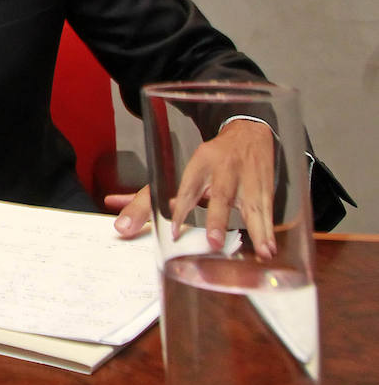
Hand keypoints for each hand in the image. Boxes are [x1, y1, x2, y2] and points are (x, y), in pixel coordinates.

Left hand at [109, 119, 276, 257]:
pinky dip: (269, 231)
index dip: (181, 210)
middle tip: (213, 243)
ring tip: (259, 252)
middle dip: (217, 219)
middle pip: (219, 196)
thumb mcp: (181, 173)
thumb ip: (146, 197)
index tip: (176, 233)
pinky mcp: (265, 187)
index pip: (186, 189)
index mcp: (198, 165)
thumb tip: (115, 215)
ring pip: (251, 205)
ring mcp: (247, 179)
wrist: (248, 132)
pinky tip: (270, 250)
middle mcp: (222, 171)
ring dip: (256, 230)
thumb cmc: (210, 159)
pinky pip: (267, 210)